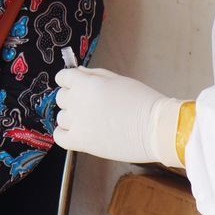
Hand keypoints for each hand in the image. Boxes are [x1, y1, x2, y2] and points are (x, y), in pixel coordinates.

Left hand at [53, 67, 183, 166]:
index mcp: (86, 83)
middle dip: (71, 99)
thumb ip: (94, 75)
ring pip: (61, 118)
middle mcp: (78, 101)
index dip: (68, 81)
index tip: (74, 85)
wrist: (155, 127)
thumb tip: (77, 72)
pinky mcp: (81, 142)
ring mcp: (78, 122)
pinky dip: (63, 135)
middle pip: (61, 98)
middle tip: (88, 105)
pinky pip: (59, 137)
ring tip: (89, 121)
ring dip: (71, 118)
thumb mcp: (117, 80)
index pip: (63, 77)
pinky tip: (76, 133)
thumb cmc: (141, 101)